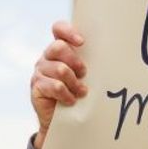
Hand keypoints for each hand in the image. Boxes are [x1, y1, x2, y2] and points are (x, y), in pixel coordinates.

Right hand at [31, 20, 87, 148]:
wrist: (61, 119)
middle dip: (75, 61)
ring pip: (60, 69)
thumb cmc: (76, 93)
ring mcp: (39, 71)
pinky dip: (67, 94)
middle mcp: (46, 57)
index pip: (58, 29)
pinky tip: (71, 100)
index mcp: (58, 49)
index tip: (82, 42)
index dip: (68, 31)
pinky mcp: (36, 86)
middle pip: (59, 47)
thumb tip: (110, 52)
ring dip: (74, 83)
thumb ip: (87, 62)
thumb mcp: (82, 75)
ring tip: (81, 92)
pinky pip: (55, 86)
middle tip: (84, 73)